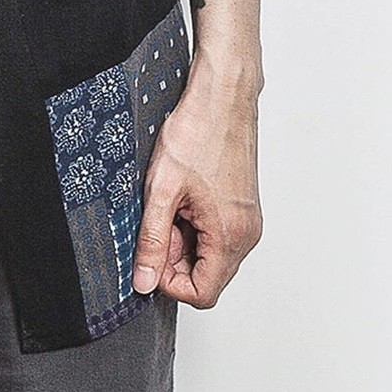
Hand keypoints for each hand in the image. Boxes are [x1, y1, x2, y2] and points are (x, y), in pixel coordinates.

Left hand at [130, 64, 262, 307]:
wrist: (221, 98)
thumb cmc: (197, 133)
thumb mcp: (161, 189)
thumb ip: (152, 240)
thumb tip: (144, 280)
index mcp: (230, 236)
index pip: (202, 294)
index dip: (169, 282)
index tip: (151, 255)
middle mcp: (247, 234)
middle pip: (208, 276)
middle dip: (175, 259)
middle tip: (156, 222)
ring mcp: (247, 221)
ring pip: (211, 255)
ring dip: (183, 241)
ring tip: (169, 204)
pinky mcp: (242, 208)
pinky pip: (217, 235)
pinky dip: (194, 227)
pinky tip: (182, 198)